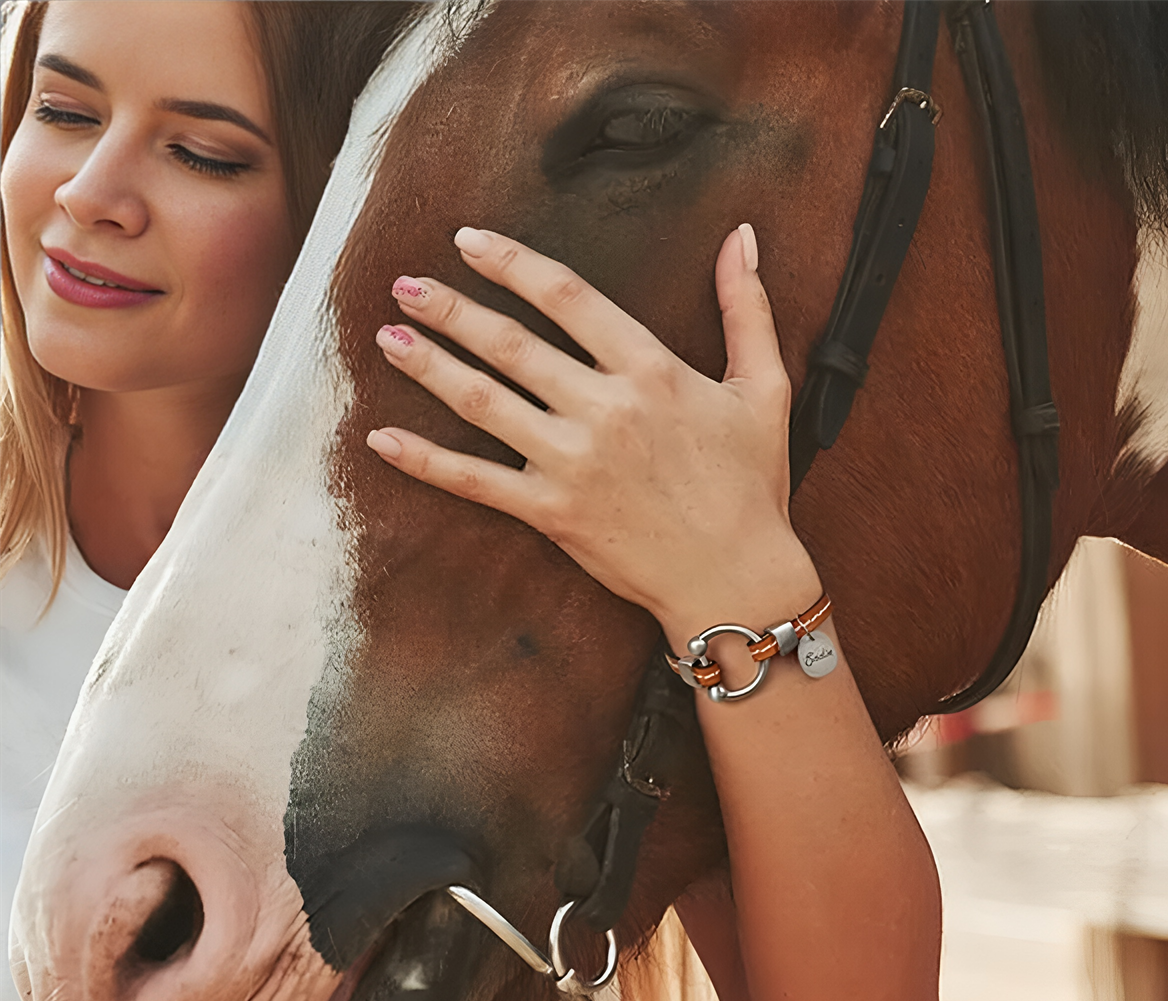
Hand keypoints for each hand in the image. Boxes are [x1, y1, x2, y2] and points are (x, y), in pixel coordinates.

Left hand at [367, 225, 819, 638]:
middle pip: (511, 344)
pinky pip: (475, 482)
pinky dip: (425, 461)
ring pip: (484, 403)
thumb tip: (744, 235)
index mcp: (650, 370)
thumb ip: (747, 307)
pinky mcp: (552, 513)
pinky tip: (382, 439)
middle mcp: (603, 409)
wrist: (734, 578)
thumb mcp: (765, 388)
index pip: (567, 296)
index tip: (469, 241)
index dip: (511, 262)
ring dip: (430, 366)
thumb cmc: (751, 485)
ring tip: (387, 337)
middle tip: (405, 284)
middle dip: (451, 308)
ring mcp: (572, 463)